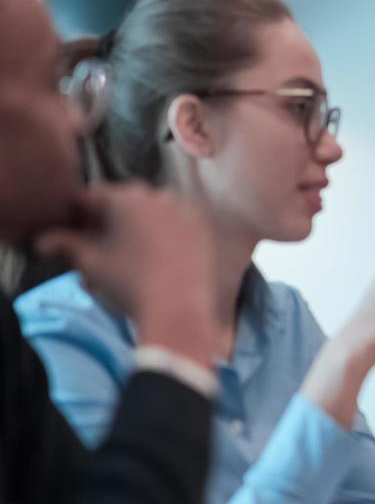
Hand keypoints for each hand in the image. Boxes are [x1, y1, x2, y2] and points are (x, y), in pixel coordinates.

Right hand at [35, 184, 216, 364]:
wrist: (177, 307)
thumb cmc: (128, 282)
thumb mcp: (90, 263)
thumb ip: (65, 244)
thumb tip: (42, 241)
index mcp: (126, 198)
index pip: (92, 196)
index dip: (78, 213)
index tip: (72, 230)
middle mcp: (157, 196)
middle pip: (123, 202)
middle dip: (107, 220)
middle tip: (97, 245)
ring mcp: (184, 210)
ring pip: (150, 212)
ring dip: (134, 226)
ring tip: (123, 255)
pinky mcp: (202, 227)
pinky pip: (174, 223)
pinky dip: (161, 234)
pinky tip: (153, 257)